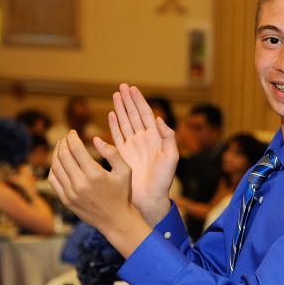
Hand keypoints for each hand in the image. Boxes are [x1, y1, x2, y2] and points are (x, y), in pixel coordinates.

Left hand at [48, 131, 150, 256]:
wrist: (116, 220)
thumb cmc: (122, 193)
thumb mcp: (125, 171)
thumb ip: (112, 153)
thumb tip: (95, 139)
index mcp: (95, 174)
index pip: (76, 149)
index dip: (72, 137)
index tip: (72, 131)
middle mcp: (80, 184)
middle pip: (63, 156)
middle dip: (63, 142)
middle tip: (66, 137)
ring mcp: (70, 193)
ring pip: (55, 167)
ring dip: (56, 153)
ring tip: (60, 146)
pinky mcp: (66, 200)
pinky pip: (53, 180)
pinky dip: (53, 168)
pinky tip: (58, 162)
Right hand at [109, 84, 178, 225]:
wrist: (150, 197)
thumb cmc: (163, 180)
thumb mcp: (172, 157)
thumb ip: (168, 137)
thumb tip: (159, 118)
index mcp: (156, 138)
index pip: (146, 114)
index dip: (140, 101)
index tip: (133, 89)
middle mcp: (143, 140)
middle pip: (134, 115)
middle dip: (128, 100)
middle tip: (122, 86)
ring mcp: (132, 146)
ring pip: (125, 123)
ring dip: (120, 109)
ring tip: (115, 95)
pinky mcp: (122, 155)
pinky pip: (117, 136)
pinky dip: (113, 125)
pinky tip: (111, 115)